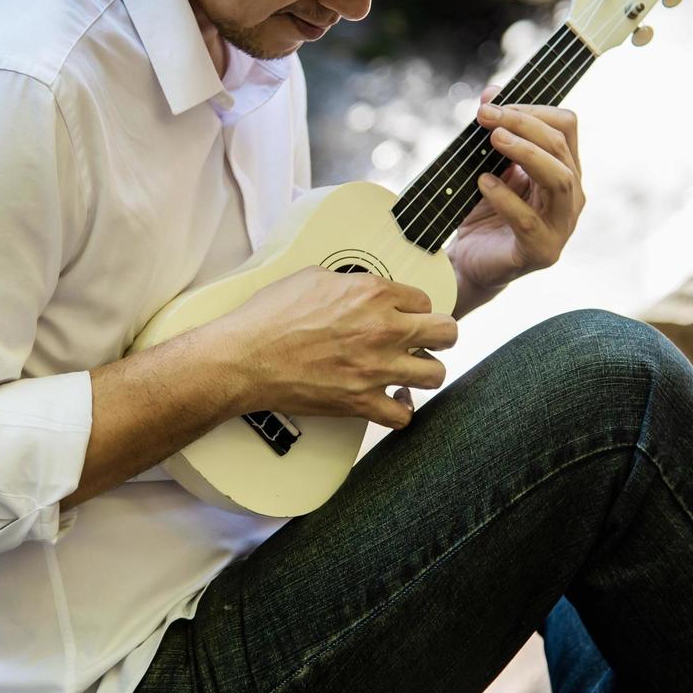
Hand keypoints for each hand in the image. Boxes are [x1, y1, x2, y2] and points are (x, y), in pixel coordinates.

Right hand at [214, 266, 457, 429]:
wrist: (245, 357)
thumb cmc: (270, 316)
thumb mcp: (312, 278)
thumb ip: (349, 282)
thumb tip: (360, 289)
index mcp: (372, 293)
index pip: (423, 300)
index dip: (415, 309)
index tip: (407, 316)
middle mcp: (382, 329)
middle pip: (447, 332)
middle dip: (440, 336)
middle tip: (427, 341)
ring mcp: (375, 368)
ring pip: (435, 374)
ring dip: (425, 372)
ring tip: (411, 371)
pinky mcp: (361, 401)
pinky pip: (403, 415)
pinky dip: (400, 410)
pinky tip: (392, 401)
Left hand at [448, 83, 585, 295]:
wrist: (471, 262)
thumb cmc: (485, 212)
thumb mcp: (488, 165)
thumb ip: (494, 132)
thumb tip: (491, 93)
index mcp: (565, 169)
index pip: (566, 126)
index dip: (533, 108)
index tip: (494, 103)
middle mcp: (571, 195)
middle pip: (560, 148)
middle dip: (523, 124)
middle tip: (487, 116)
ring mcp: (561, 225)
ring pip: (559, 179)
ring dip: (526, 153)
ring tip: (494, 139)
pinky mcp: (542, 251)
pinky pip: (528, 220)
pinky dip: (505, 198)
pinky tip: (484, 182)